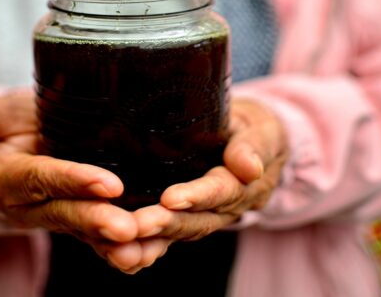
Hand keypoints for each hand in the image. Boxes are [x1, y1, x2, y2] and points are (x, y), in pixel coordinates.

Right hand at [0, 91, 143, 267]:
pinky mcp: (79, 221)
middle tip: (129, 228)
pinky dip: (122, 248)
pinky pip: (99, 239)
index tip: (107, 184)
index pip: (40, 179)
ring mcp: (56, 216)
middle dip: (97, 222)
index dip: (71, 181)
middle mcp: (29, 205)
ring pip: (86, 232)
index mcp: (6, 178)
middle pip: (65, 213)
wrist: (27, 140)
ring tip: (144, 247)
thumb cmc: (11, 121)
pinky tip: (151, 252)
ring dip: (115, 243)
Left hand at [129, 98, 287, 271]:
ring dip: (152, 240)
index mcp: (248, 185)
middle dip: (166, 225)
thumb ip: (253, 147)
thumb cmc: (253, 127)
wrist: (254, 143)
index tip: (170, 199)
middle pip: (197, 221)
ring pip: (181, 232)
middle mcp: (228, 208)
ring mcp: (208, 216)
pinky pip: (169, 237)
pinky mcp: (188, 218)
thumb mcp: (261, 129)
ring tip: (123, 244)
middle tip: (136, 226)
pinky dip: (147, 246)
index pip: (222, 192)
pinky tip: (119, 253)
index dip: (197, 196)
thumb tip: (250, 168)